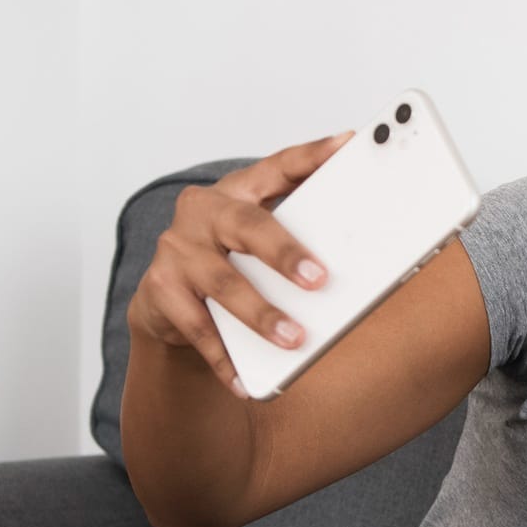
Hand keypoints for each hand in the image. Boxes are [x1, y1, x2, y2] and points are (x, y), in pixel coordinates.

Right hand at [126, 130, 352, 395]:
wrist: (170, 302)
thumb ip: (302, 230)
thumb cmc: (233, 262)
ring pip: (222, 282)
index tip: (348, 146)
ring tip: (293, 340)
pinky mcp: (161, 289)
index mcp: (239, 192)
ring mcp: (177, 249)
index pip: (278, 166)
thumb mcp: (263, 240)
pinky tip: (246, 380)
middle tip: (320, 281)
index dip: (312, 155)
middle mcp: (204, 212)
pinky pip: (198, 328)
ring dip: (261, 315)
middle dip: (285, 253)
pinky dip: (224, 358)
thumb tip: (366, 243)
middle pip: (247, 227)